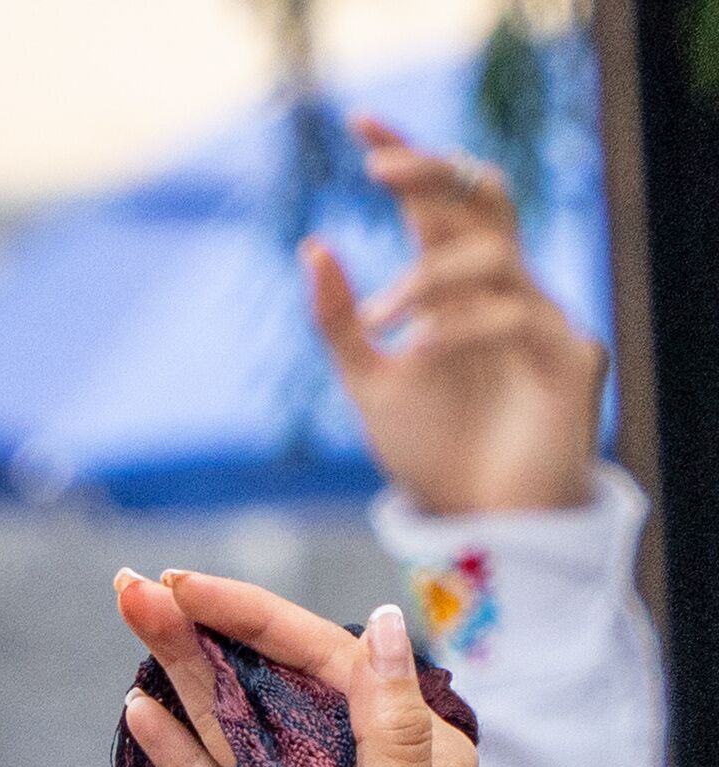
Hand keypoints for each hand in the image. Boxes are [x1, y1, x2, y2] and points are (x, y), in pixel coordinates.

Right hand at [117, 564, 476, 766]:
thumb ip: (389, 726)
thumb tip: (378, 625)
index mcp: (411, 741)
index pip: (319, 654)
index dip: (250, 617)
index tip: (184, 588)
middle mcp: (352, 760)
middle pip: (264, 678)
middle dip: (198, 630)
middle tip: (132, 586)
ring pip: (229, 723)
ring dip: (176, 675)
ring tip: (127, 622)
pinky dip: (175, 752)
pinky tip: (138, 714)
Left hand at [306, 116, 604, 519]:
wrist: (479, 527)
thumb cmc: (432, 453)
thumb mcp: (369, 384)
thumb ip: (341, 322)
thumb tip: (312, 243)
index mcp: (458, 289)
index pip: (438, 203)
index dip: (406, 158)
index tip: (358, 125)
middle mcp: (504, 289)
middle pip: (480, 198)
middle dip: (431, 175)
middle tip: (376, 169)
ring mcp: (540, 317)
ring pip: (494, 255)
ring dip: (429, 277)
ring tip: (381, 320)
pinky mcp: (567, 357)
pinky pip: (516, 316)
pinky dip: (461, 327)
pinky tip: (419, 351)